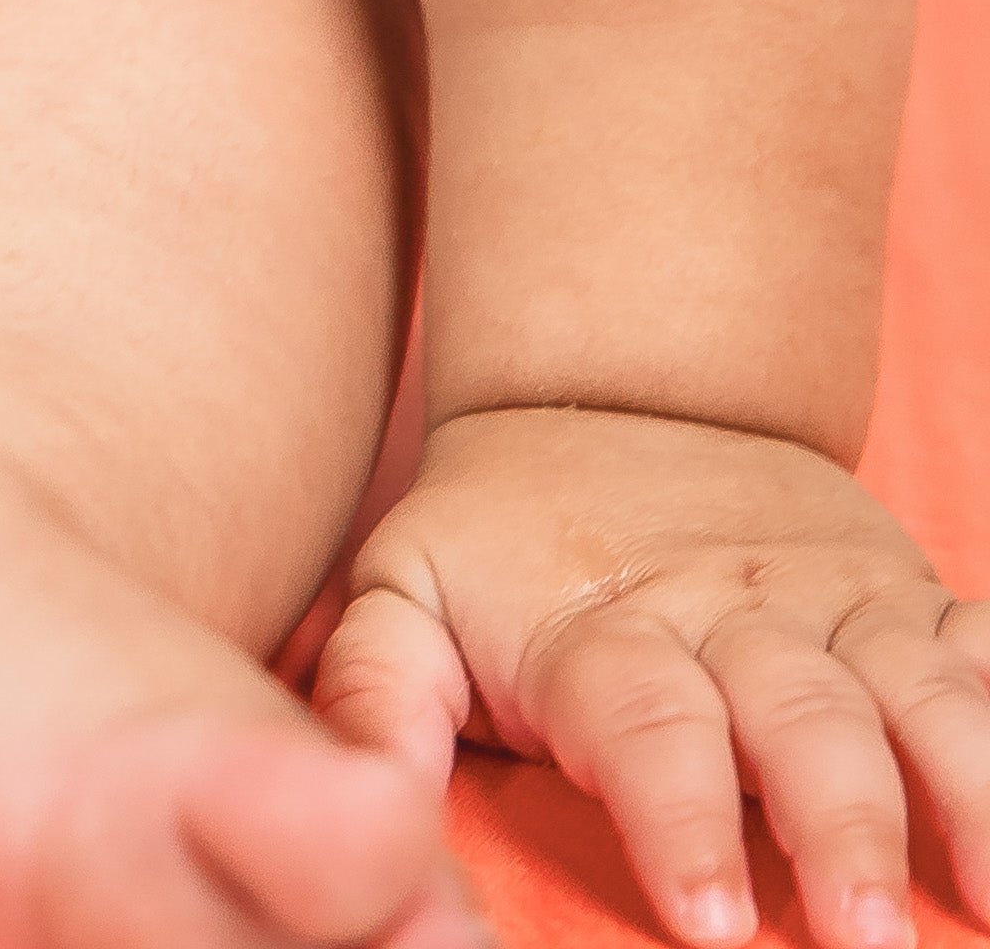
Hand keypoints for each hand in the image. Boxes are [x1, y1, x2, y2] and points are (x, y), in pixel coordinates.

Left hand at [316, 404, 989, 948]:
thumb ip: (376, 690)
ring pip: (916, 691)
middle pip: (801, 719)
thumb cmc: (501, 536)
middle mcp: (734, 614)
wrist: (614, 389)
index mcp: (604, 627)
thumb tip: (356, 797)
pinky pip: (985, 655)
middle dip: (844, 831)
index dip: (684, 819)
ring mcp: (836, 602)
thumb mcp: (408, 588)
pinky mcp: (910, 596)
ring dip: (967, 792)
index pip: (646, 724)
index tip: (713, 920)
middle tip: (868, 941)